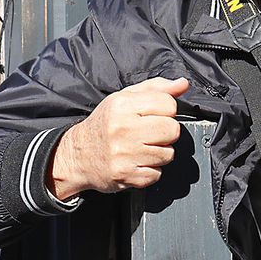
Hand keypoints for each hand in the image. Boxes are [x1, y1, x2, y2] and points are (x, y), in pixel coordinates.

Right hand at [48, 77, 188, 197]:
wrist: (77, 156)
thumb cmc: (104, 124)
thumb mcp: (124, 98)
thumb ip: (156, 88)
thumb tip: (183, 84)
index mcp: (122, 105)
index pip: (168, 104)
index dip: (166, 111)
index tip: (155, 116)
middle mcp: (123, 129)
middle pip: (172, 130)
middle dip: (166, 133)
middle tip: (151, 134)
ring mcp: (124, 154)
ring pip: (168, 154)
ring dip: (159, 153)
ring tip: (142, 149)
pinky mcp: (126, 175)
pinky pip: (157, 174)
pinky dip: (150, 170)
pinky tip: (137, 162)